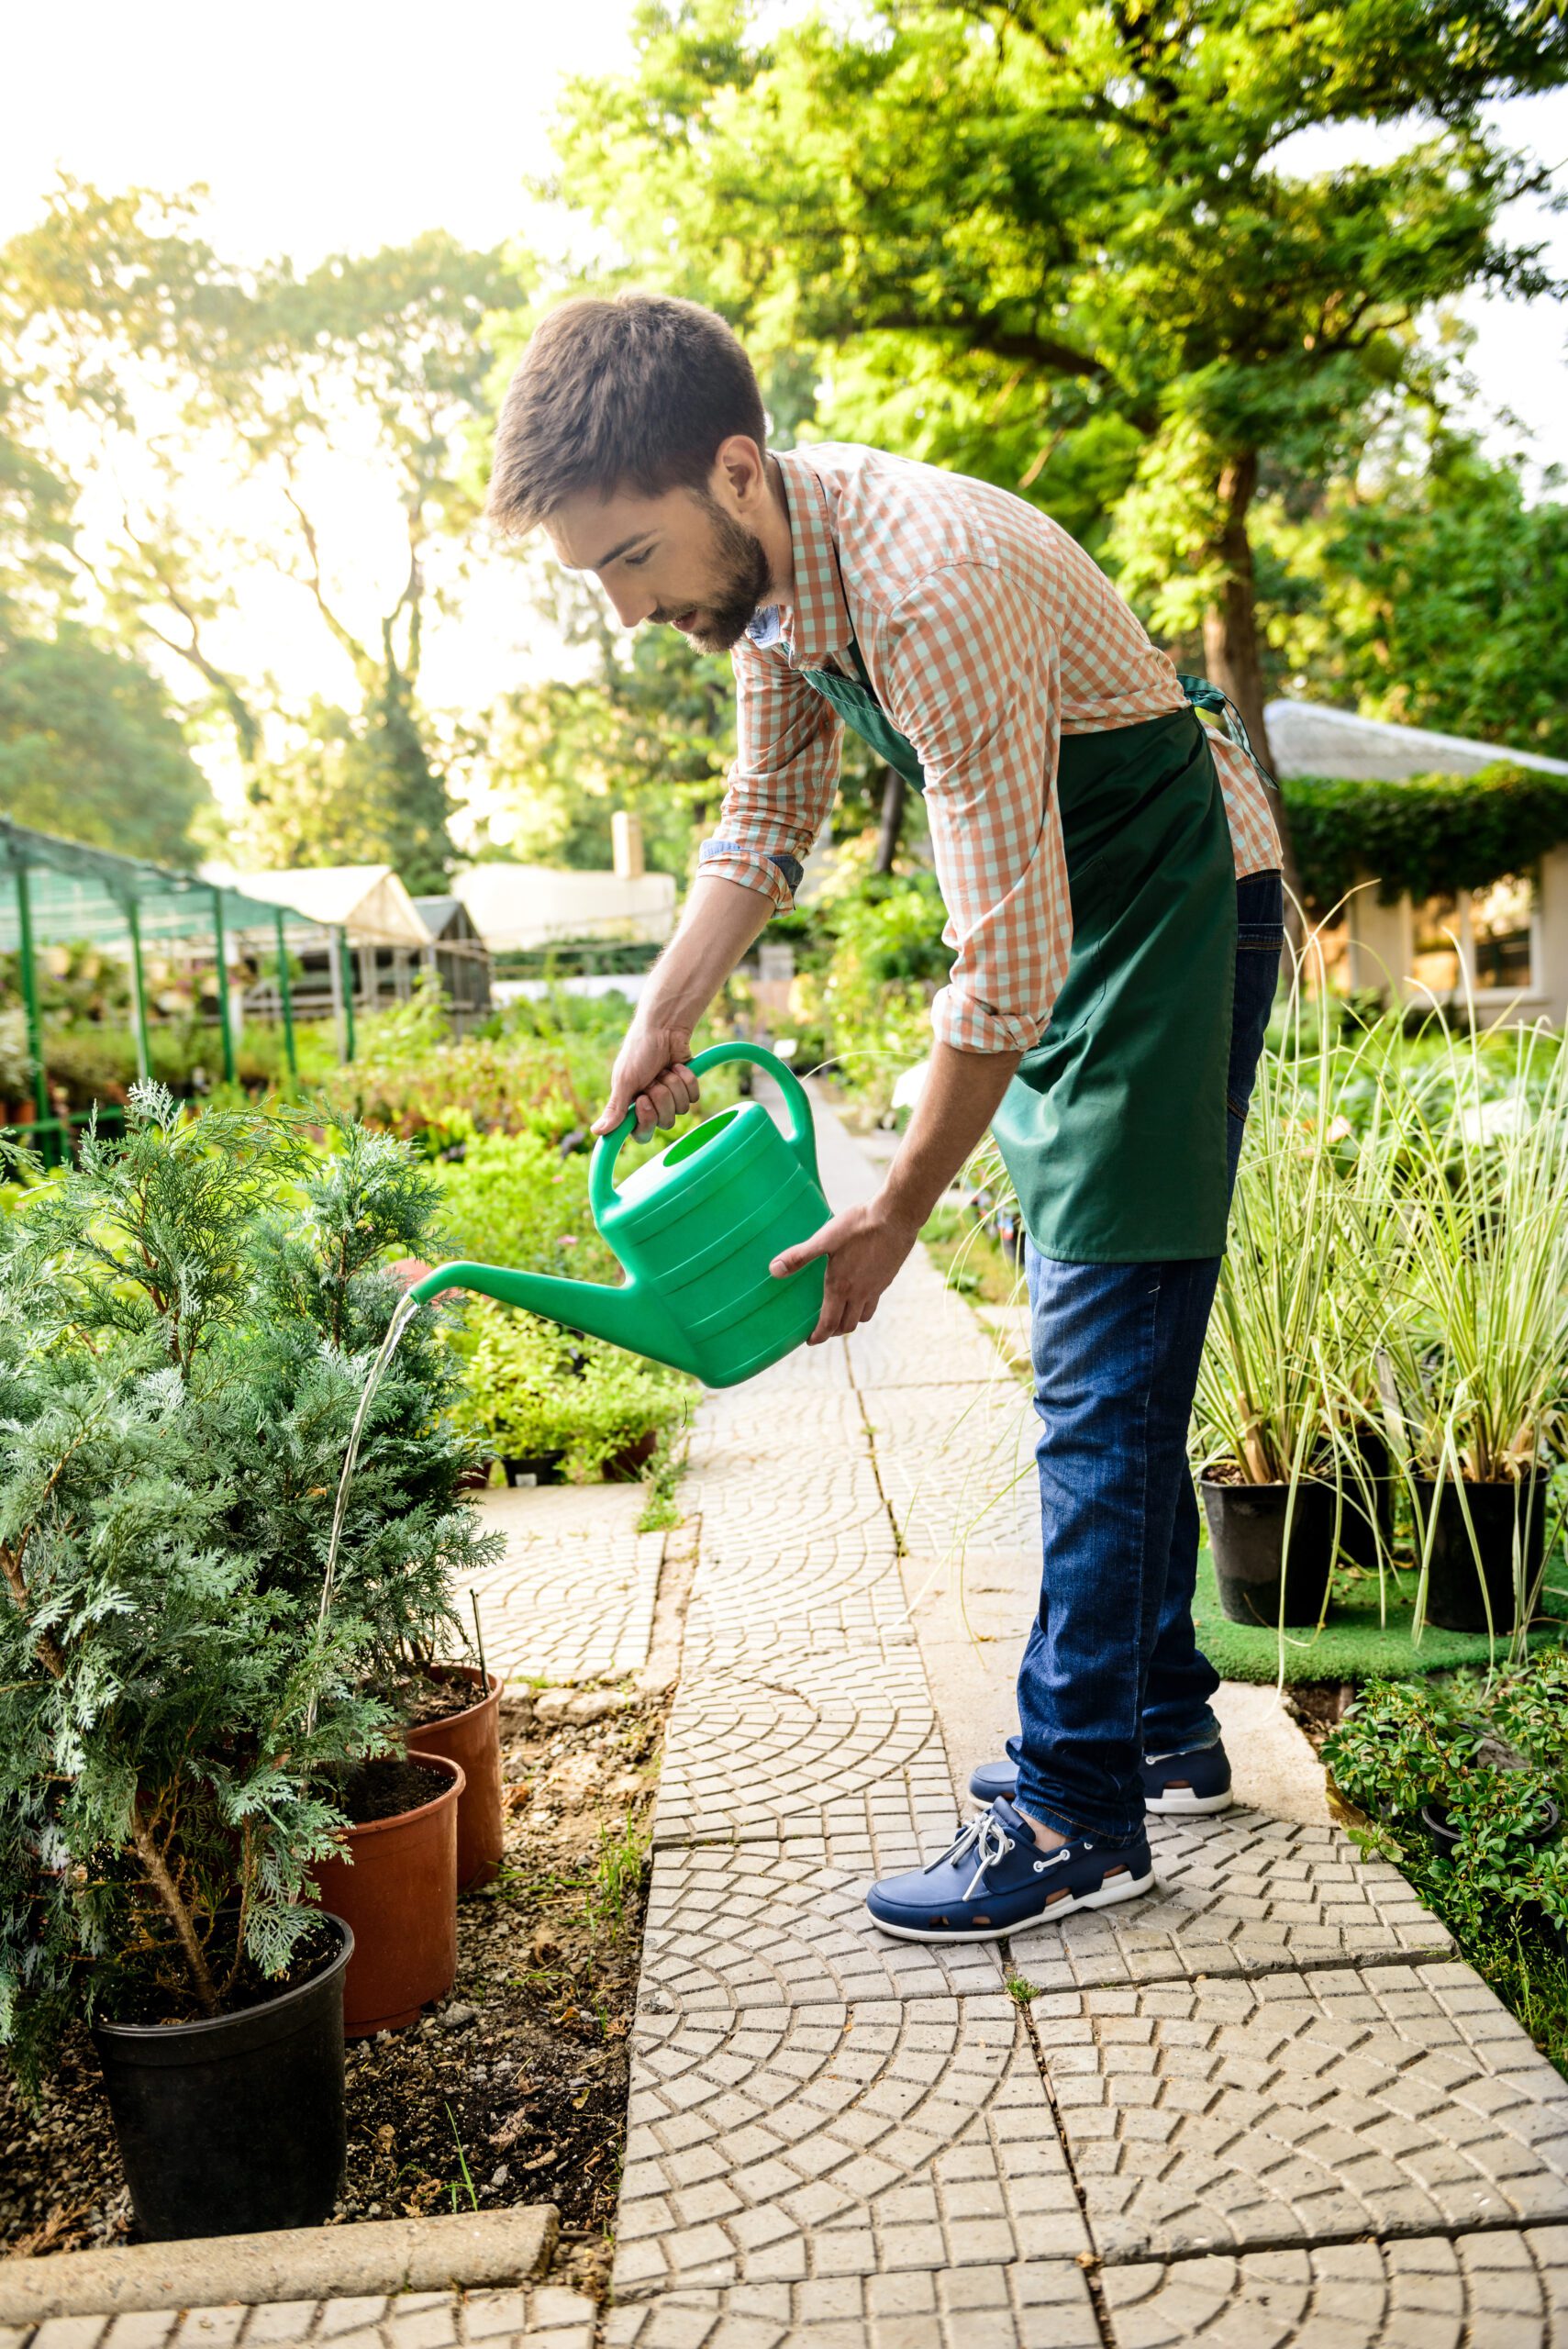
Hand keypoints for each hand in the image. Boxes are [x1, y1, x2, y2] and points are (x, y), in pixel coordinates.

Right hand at [592, 1024, 700, 1142]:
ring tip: (664, 1069)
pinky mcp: (687, 1088)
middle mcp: (652, 1106)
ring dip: (673, 1085)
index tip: (643, 1101)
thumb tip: (596, 1131)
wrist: (664, 1028)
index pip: (642, 1134)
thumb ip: (614, 1108)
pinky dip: (686, 1078)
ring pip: (681, 1110)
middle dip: (661, 1097)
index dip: (646, 1121)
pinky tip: (677, 1065)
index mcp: (632, 1107)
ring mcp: (671, 1097)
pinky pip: (693, 1096)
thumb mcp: (624, 1081)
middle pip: (665, 1122)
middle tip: (653, 1080)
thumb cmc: (639, 1051)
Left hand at [769, 1196, 919, 1342]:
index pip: (829, 1324)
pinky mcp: (886, 1279)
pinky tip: (860, 1292)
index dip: (818, 1336)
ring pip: (863, 1316)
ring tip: (840, 1315)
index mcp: (841, 1287)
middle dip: (833, 1332)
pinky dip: (864, 1306)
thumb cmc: (858, 1226)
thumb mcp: (824, 1239)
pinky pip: (875, 1302)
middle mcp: (860, 1293)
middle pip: (847, 1325)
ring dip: (850, 1321)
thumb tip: (774, 1270)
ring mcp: (876, 1287)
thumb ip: (799, 1256)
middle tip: (823, 1329)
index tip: (810, 1340)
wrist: (895, 1218)